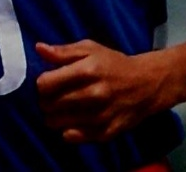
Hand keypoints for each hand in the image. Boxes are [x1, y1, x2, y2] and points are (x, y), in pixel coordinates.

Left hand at [36, 39, 170, 143]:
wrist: (147, 84)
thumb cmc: (114, 63)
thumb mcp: (90, 49)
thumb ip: (63, 51)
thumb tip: (39, 49)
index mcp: (87, 70)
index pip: (45, 84)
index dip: (42, 83)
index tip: (48, 81)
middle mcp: (93, 94)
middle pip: (48, 104)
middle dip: (45, 99)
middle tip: (54, 95)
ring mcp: (100, 116)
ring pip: (56, 123)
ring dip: (54, 115)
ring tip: (62, 106)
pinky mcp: (105, 133)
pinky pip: (71, 137)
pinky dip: (67, 129)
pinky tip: (74, 118)